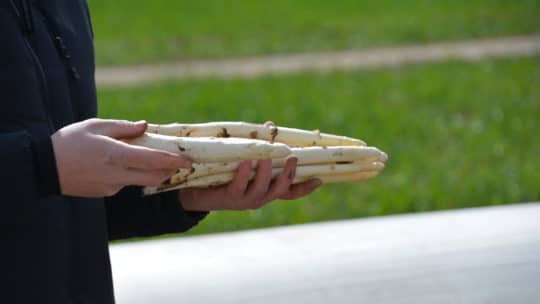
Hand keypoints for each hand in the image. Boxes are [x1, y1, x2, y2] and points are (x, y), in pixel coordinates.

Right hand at [51, 118, 191, 196]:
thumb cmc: (69, 142)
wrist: (43, 168)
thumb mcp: (95, 126)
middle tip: (176, 160)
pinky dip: (128, 173)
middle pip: (154, 177)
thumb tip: (145, 126)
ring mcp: (111, 187)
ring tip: (142, 155)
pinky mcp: (105, 193)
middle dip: (168, 170)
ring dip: (148, 171)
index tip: (188, 160)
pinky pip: (124, 183)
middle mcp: (117, 175)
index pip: (153, 160)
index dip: (174, 161)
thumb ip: (124, 127)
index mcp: (116, 155)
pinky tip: (115, 163)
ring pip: (140, 180)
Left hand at [179, 121, 320, 210]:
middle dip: (288, 175)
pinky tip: (246, 161)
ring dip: (265, 173)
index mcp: (266, 190)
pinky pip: (239, 186)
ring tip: (266, 158)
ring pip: (262, 189)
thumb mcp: (245, 158)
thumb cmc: (225, 172)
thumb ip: (260, 145)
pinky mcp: (229, 198)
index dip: (305, 187)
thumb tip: (271, 125)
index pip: (291, 192)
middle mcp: (259, 198)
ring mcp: (245, 200)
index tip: (320, 179)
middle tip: (292, 159)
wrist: (196, 191)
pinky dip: (244, 174)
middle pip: (281, 190)